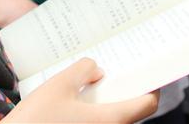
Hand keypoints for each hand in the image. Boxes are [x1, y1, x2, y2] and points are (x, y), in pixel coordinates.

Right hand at [4, 58, 158, 122]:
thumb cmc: (36, 121)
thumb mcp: (59, 85)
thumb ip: (83, 70)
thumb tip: (96, 70)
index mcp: (110, 120)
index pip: (147, 105)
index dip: (152, 86)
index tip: (150, 72)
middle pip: (129, 112)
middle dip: (123, 90)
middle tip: (115, 71)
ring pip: (111, 119)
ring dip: (106, 101)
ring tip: (91, 82)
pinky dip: (93, 112)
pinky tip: (76, 101)